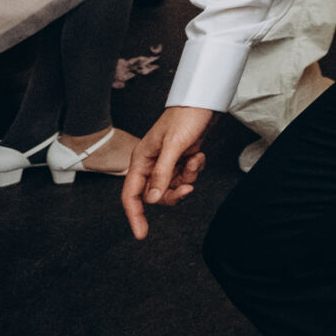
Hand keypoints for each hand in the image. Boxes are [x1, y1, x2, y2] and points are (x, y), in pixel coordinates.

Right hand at [122, 107, 212, 238]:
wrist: (204, 101)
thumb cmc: (185, 117)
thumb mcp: (173, 146)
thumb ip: (162, 173)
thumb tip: (152, 199)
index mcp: (141, 160)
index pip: (131, 195)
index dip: (135, 215)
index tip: (141, 234)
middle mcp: (151, 163)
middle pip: (156, 195)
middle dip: (173, 194)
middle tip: (188, 187)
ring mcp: (167, 161)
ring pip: (173, 187)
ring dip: (188, 177)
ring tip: (195, 159)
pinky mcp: (182, 158)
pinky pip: (186, 176)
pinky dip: (194, 169)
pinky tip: (198, 155)